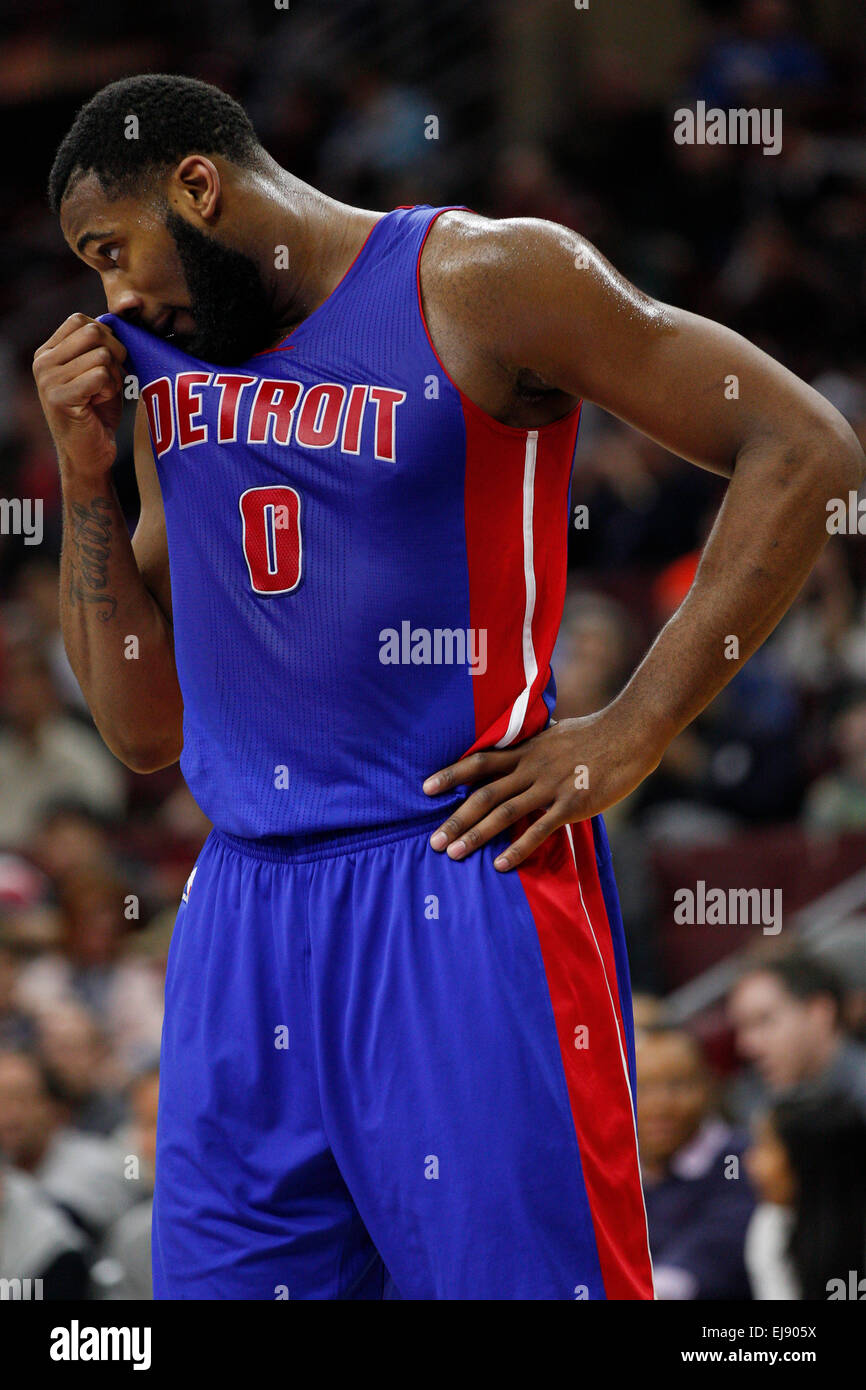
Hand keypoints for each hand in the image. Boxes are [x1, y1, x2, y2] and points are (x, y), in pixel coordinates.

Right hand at [33, 313, 126, 479]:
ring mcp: (48, 380)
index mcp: (47, 352)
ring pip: (102, 355)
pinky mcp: (60, 398)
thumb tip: (119, 323)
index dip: (106, 337)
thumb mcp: (94, 372)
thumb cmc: (97, 414)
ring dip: (115, 376)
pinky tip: (100, 403)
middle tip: (112, 380)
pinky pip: (101, 375)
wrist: (89, 456)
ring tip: (104, 395)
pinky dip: (111, 389)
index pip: (80, 320)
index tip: (109, 363)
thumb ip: (99, 347)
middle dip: (115, 353)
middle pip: (93, 331)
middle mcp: (42, 362)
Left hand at [422, 709, 662, 869]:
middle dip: (456, 818)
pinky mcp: (572, 805)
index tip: (425, 788)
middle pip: (484, 794)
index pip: (480, 762)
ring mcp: (551, 786)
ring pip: (504, 812)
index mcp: (526, 751)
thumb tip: (522, 747)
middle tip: (432, 840)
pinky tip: (500, 864)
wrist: (630, 732)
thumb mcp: (557, 734)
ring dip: (476, 835)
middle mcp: (532, 767)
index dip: (451, 774)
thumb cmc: (597, 733)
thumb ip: (536, 746)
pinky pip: (539, 829)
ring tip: (453, 853)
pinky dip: (517, 848)